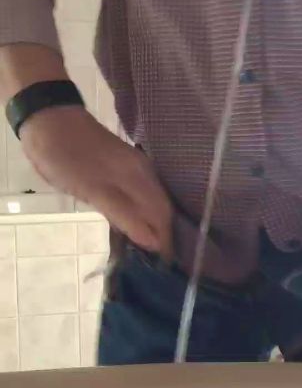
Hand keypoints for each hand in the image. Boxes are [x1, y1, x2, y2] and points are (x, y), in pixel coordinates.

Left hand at [20, 105, 172, 259]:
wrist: (49, 121)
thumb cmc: (67, 158)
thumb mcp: (93, 190)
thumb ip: (124, 215)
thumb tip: (154, 242)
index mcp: (141, 177)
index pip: (163, 215)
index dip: (165, 241)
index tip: (162, 265)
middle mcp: (145, 171)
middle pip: (161, 209)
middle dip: (161, 234)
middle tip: (154, 262)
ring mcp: (135, 167)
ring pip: (152, 201)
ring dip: (151, 224)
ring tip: (145, 248)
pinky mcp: (124, 167)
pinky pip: (140, 193)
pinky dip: (140, 211)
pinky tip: (133, 223)